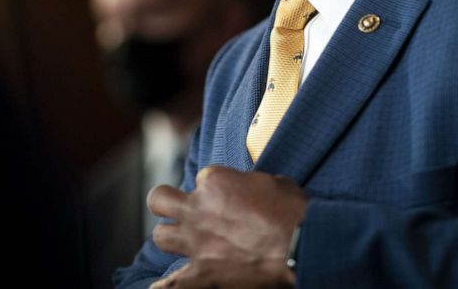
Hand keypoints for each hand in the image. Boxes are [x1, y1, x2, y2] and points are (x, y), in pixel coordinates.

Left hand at [148, 165, 307, 287]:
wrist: (298, 243)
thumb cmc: (292, 210)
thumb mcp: (272, 182)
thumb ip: (251, 184)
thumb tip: (253, 192)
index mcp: (214, 181)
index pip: (202, 179)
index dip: (216, 189)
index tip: (231, 198)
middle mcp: (197, 208)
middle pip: (161, 200)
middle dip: (167, 203)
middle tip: (179, 209)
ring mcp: (196, 240)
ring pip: (160, 235)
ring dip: (169, 237)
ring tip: (179, 241)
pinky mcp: (202, 271)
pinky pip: (173, 284)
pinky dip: (165, 287)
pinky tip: (159, 288)